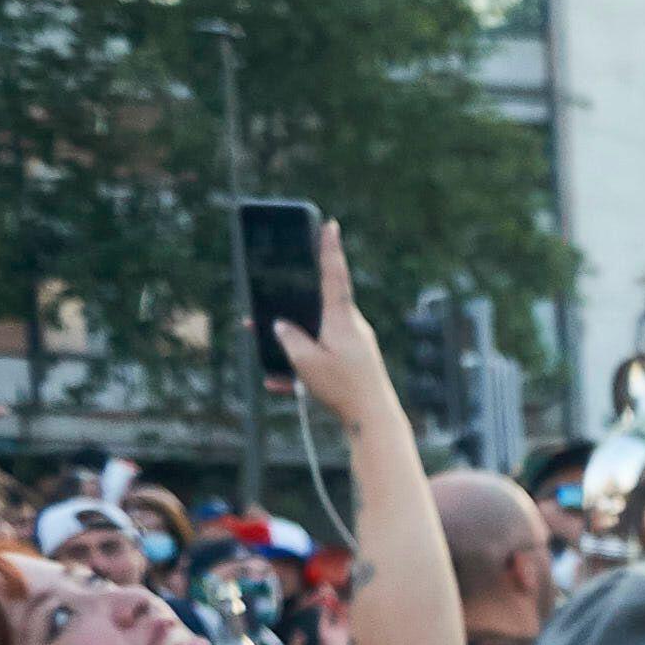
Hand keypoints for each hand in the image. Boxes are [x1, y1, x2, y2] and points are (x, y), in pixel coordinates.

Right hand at [274, 221, 398, 436]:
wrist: (373, 419)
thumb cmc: (342, 388)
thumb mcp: (306, 361)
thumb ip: (288, 338)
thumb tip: (280, 326)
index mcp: (342, 318)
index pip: (334, 275)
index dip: (329, 249)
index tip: (331, 225)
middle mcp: (351, 326)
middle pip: (316, 308)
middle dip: (292, 310)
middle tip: (271, 303)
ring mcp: (354, 343)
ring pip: (315, 337)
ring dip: (292, 348)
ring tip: (271, 365)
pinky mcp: (354, 361)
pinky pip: (321, 358)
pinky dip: (301, 368)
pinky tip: (281, 385)